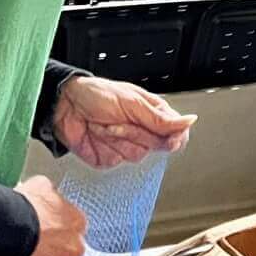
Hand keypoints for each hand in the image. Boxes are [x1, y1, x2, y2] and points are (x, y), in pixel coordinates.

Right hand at [0, 176, 86, 255]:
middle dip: (57, 251)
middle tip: (37, 244)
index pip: (75, 228)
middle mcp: (72, 249)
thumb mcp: (41, 186)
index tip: (49, 228)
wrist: (2, 231)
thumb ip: (51, 195)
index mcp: (76, 223)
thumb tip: (48, 194)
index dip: (60, 228)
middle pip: (69, 253)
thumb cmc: (21, 207)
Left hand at [53, 76, 196, 167]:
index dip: (176, 138)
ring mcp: (126, 145)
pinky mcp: (110, 158)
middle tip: (121, 119)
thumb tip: (189, 121)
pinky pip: (116, 162)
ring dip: (118, 139)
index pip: (177, 132)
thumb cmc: (97, 94)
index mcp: (152, 114)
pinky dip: (105, 147)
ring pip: (136, 155)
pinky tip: (96, 133)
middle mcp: (142, 131)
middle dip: (136, 133)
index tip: (171, 140)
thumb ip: (160, 118)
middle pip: (157, 146)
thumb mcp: (132, 102)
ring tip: (105, 124)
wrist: (65, 105)